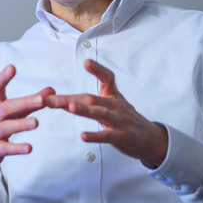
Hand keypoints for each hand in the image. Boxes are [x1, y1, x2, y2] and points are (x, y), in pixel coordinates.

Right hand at [0, 65, 54, 185]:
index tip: (12, 67)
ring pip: (6, 127)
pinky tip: (29, 148)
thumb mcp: (11, 112)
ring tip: (36, 123)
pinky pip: (6, 148)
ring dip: (21, 125)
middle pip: (6, 108)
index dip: (3, 78)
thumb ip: (30, 101)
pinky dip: (17, 148)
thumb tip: (52, 90)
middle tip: (41, 98)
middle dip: (24, 102)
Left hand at [47, 59, 167, 167]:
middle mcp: (115, 105)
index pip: (108, 78)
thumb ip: (92, 101)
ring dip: (84, 110)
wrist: (152, 140)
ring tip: (70, 107)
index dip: (98, 69)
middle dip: (69, 99)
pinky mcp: (121, 137)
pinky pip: (106, 135)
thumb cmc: (127, 121)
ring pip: (100, 113)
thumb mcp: (113, 105)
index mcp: (113, 96)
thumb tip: (68, 99)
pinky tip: (83, 136)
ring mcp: (119, 121)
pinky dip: (94, 136)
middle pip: (90, 98)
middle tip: (50, 100)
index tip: (86, 62)